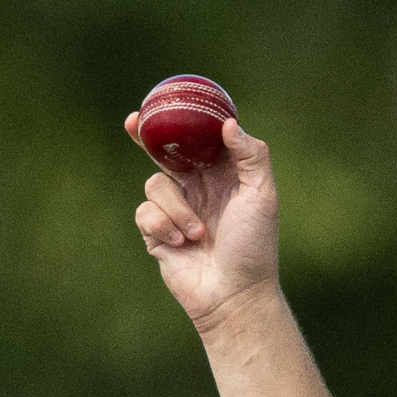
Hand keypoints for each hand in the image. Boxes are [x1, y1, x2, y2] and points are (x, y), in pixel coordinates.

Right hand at [132, 117, 279, 331]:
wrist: (234, 295)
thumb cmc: (254, 246)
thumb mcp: (262, 196)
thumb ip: (251, 156)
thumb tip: (229, 123)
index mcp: (222, 174)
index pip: (197, 138)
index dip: (180, 119)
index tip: (167, 101)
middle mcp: (197, 188)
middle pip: (163, 152)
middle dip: (146, 138)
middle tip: (134, 123)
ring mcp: (175, 210)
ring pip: (154, 184)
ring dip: (175, 208)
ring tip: (198, 233)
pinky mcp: (157, 233)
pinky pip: (144, 213)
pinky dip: (162, 227)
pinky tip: (181, 245)